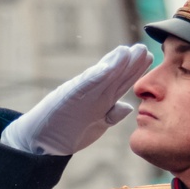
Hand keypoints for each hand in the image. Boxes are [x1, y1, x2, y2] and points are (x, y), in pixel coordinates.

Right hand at [0, 45, 154, 155]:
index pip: (120, 81)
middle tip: (143, 47)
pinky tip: (107, 67)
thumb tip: (129, 107)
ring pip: (101, 76)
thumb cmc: (66, 130)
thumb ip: (111, 114)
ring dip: (114, 63)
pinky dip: (95, 76)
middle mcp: (91, 93)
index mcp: (100, 100)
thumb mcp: (96, 124)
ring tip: (126, 50)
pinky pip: (84, 86)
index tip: (149, 57)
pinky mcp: (67, 97)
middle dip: (129, 62)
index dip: (135, 69)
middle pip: (114, 75)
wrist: (40, 141)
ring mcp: (79, 93)